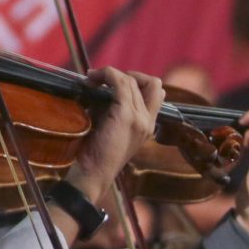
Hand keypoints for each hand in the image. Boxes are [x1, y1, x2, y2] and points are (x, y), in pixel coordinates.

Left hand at [69, 68, 164, 205]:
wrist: (92, 174)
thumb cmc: (95, 153)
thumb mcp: (110, 127)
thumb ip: (114, 108)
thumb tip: (102, 87)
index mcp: (148, 125)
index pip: (156, 92)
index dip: (138, 81)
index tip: (113, 84)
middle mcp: (148, 121)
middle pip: (149, 82)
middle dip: (126, 74)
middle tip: (103, 79)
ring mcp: (139, 119)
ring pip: (132, 80)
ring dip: (110, 74)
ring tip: (92, 80)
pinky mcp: (126, 116)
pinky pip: (120, 83)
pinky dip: (106, 75)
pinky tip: (92, 81)